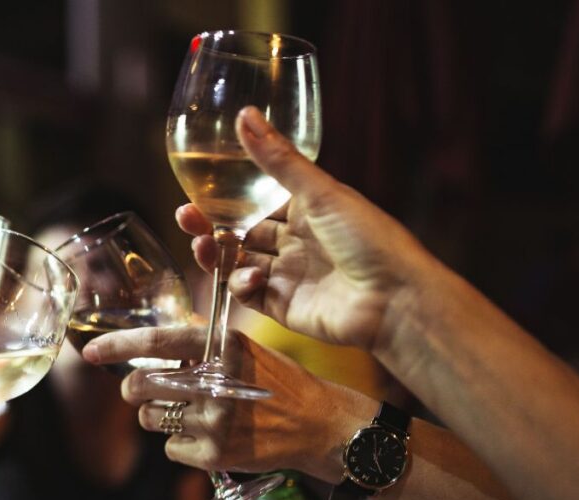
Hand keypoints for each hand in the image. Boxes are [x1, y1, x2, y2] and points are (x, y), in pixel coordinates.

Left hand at [82, 326, 372, 481]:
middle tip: (143, 392)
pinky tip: (210, 438)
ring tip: (192, 415)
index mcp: (222, 347)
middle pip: (141, 386)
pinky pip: (169, 449)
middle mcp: (216, 382)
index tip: (90, 353)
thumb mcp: (243, 350)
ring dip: (159, 418)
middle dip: (135, 391)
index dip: (117, 346)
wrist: (319, 425)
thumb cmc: (275, 383)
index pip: (157, 342)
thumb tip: (144, 353)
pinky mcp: (215, 454)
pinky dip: (180, 445)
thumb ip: (199, 349)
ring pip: (151, 420)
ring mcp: (215, 421)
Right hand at [178, 106, 436, 351]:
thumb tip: (244, 114)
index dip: (226, 197)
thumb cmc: (369, 238)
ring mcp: (288, 276)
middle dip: (211, 225)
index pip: (256, 201)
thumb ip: (277, 159)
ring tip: (203, 245)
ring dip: (217, 254)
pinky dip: (241, 284)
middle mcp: (295, 242)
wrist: (393, 299)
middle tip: (185, 215)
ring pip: (238, 263)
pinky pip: (248, 295)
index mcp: (306, 210)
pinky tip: (251, 278)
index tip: (198, 189)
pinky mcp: (283, 306)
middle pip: (240, 232)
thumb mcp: (319, 192)